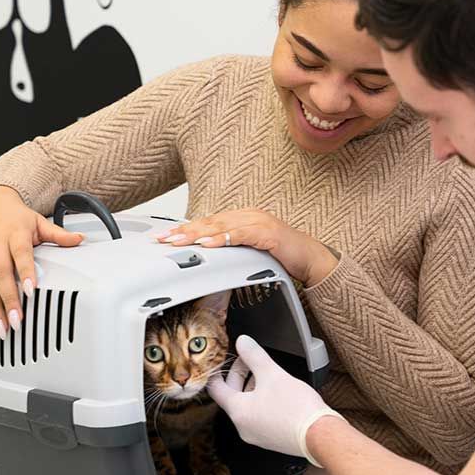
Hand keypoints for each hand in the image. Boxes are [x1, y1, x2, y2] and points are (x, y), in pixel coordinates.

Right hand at [0, 186, 83, 339]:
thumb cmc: (15, 216)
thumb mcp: (39, 222)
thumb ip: (58, 234)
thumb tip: (80, 239)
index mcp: (15, 233)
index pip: (21, 254)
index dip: (26, 272)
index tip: (31, 290)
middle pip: (0, 273)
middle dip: (8, 299)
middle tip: (17, 320)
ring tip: (2, 327)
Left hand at [154, 209, 337, 286]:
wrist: (311, 259)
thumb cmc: (283, 256)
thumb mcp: (250, 250)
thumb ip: (231, 247)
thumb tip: (207, 253)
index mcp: (243, 217)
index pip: (208, 222)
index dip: (185, 228)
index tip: (165, 236)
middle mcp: (248, 215)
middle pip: (210, 222)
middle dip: (184, 231)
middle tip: (163, 239)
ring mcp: (258, 222)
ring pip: (221, 226)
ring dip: (197, 234)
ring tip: (178, 242)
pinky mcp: (268, 233)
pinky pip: (240, 235)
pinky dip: (222, 239)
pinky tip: (208, 244)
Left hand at [207, 335, 342, 466]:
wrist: (320, 434)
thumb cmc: (297, 409)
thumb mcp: (273, 374)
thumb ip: (255, 356)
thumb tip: (243, 343)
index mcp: (238, 411)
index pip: (216, 389)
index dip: (217, 371)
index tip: (221, 362)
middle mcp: (243, 426)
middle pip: (232, 397)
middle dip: (240, 376)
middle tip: (250, 362)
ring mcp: (257, 435)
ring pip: (247, 407)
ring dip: (252, 389)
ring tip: (267, 376)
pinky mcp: (271, 439)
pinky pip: (259, 418)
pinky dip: (262, 403)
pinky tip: (278, 394)